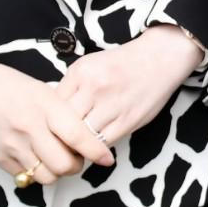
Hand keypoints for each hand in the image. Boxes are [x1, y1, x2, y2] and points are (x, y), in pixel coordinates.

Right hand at [0, 60, 109, 183]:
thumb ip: (61, 112)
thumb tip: (84, 134)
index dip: (96, 151)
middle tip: (77, 157)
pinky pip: (26, 177)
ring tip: (57, 159)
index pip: (78, 135)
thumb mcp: (40, 90)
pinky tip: (37, 158)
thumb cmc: (7, 83)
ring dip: (57, 172)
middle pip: (64, 164)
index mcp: (44, 105)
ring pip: (47, 176)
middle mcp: (30, 127)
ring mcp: (12, 145)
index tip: (107, 158)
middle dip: (77, 166)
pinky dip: (37, 172)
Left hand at [55, 27, 204, 149]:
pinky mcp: (127, 120)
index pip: (52, 104)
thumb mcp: (89, 65)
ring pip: (82, 136)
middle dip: (58, 135)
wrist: (160, 58)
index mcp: (81, 72)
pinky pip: (102, 143)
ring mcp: (112, 105)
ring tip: (72, 148)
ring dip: (76, 145)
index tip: (47, 126)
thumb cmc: (122, 64)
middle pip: (64, 122)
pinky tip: (92, 146)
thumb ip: (70, 87)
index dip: (47, 119)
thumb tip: (50, 112)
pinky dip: (94, 148)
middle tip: (55, 143)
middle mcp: (94, 88)